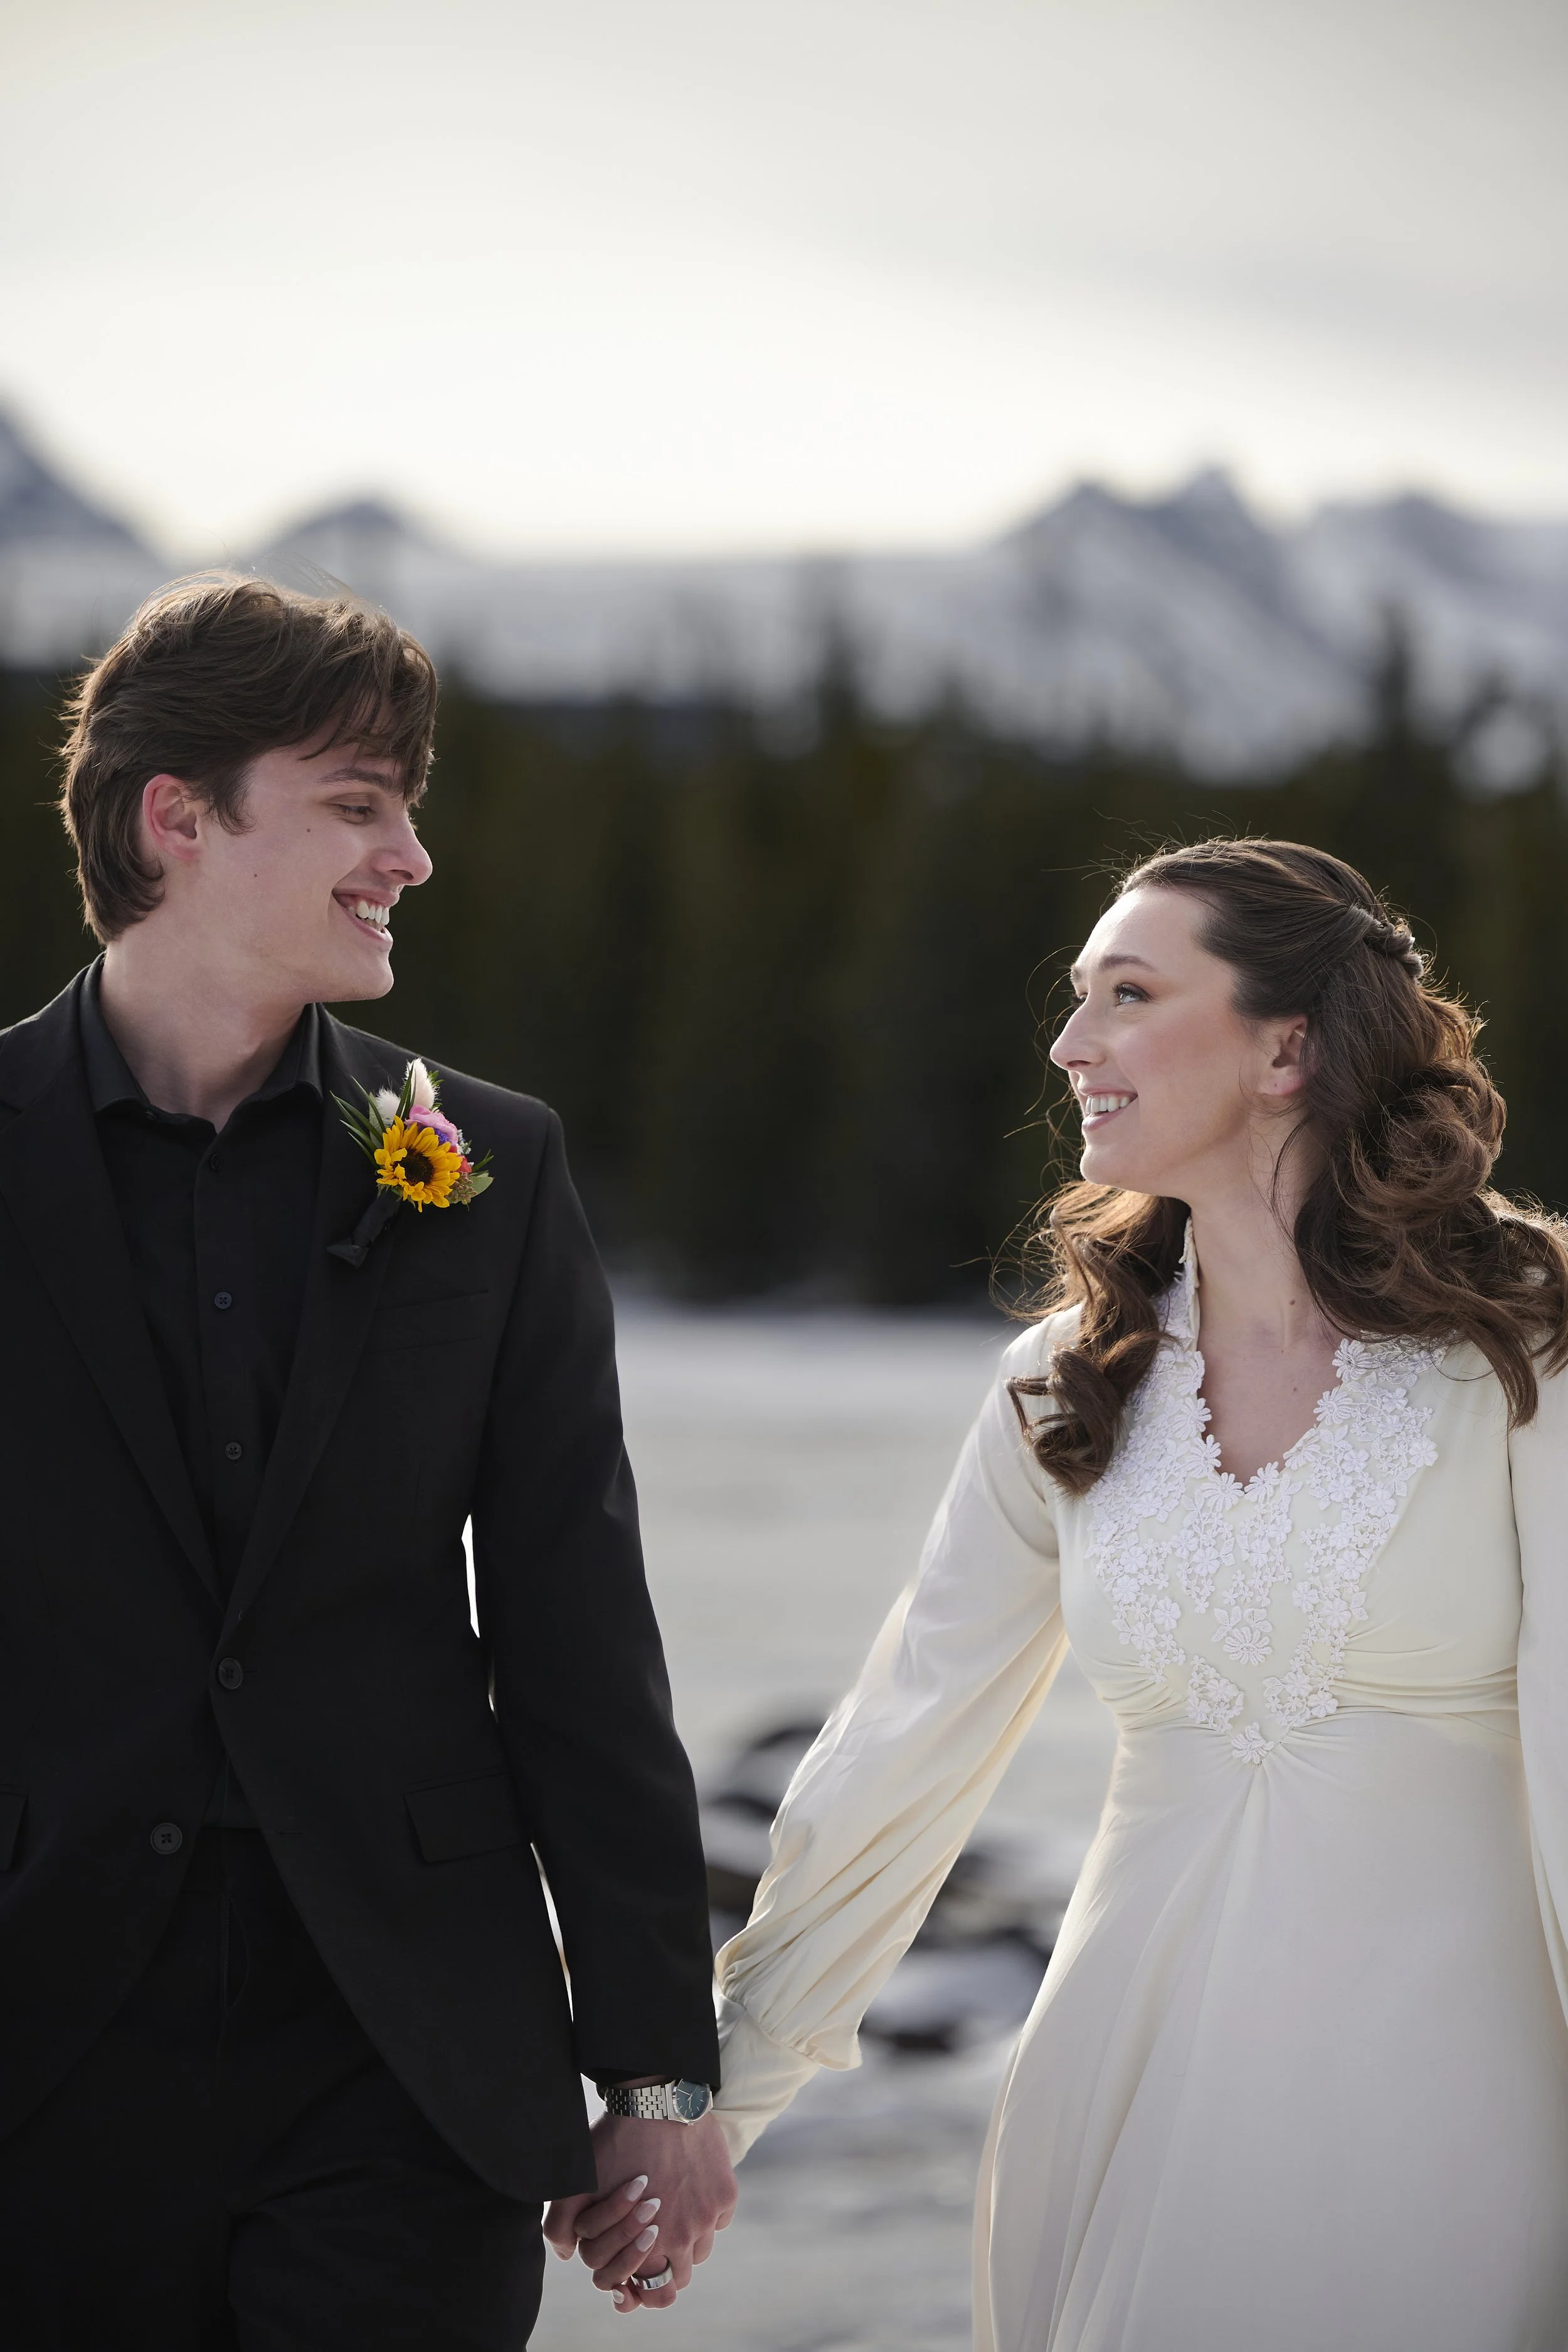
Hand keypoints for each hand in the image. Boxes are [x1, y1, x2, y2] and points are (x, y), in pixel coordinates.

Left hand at [543, 2109, 736, 2313]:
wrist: (657, 2100)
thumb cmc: (613, 2144)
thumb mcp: (576, 2186)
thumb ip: (562, 2227)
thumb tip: (568, 2256)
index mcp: (648, 2249)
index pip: (655, 2296)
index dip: (643, 2290)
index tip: (637, 2274)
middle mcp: (683, 2240)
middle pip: (680, 2279)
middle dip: (665, 2268)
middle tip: (652, 2244)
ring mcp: (708, 2217)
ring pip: (701, 2251)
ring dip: (686, 2241)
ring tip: (669, 2214)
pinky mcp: (726, 2193)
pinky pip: (720, 2220)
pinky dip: (706, 2214)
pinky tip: (688, 2191)